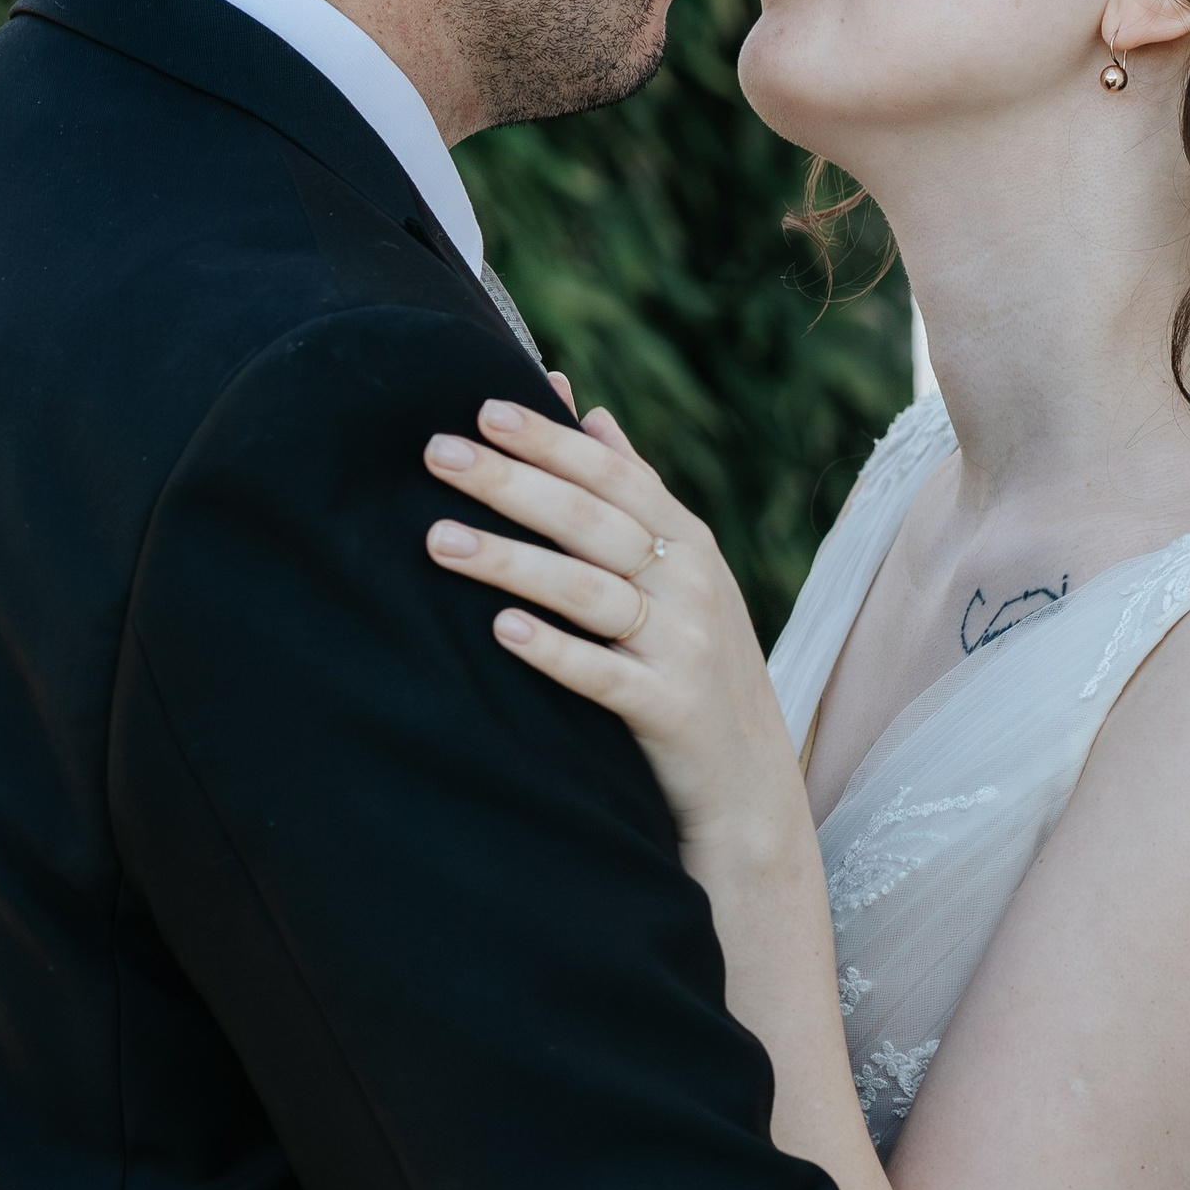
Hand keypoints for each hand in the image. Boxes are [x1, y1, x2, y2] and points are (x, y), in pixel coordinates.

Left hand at [423, 398, 804, 865]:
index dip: (548, 441)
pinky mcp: (669, 709)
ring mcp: (683, 646)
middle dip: (511, 483)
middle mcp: (690, 583)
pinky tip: (502, 629)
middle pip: (590, 520)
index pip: (611, 474)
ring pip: (588, 591)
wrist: (750, 780)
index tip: (484, 409)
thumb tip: (588, 413)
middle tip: (439, 454)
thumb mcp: (684, 570)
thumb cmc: (700, 662)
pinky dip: (554, 650)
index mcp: (687, 541)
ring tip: (441, 540)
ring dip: (511, 561)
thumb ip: (635, 490)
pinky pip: (603, 674)